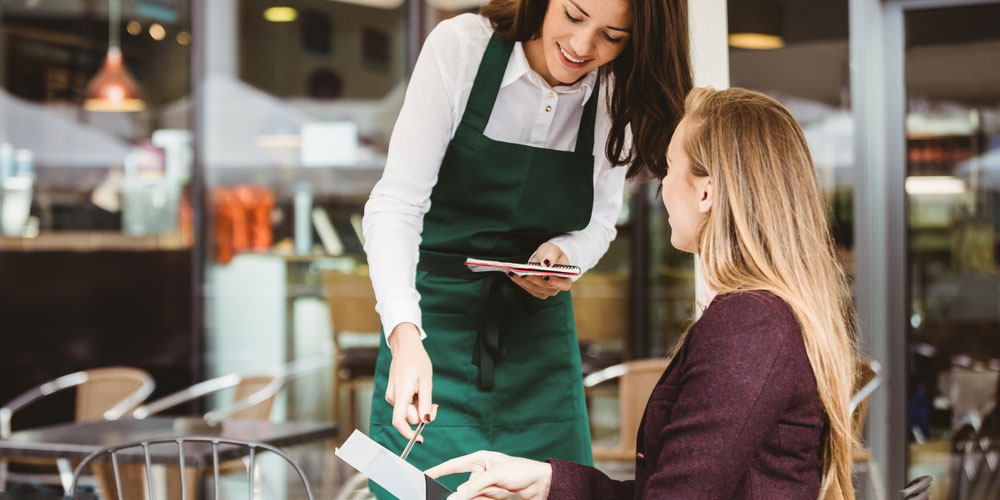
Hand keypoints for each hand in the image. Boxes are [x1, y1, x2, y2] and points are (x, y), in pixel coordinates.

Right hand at [385, 322, 437, 440]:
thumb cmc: (417, 361)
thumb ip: (425, 403)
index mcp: (401, 393)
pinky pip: (404, 406)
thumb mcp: (427, 381)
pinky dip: (413, 403)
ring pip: (407, 412)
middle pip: (408, 417)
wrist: (405, 347)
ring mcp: (391, 395)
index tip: (419, 439)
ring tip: (423, 391)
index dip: (408, 433)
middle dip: (422, 415)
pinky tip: (417, 390)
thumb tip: (426, 421)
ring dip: (418, 408)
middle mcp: (392, 396)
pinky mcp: (392, 394)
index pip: (399, 420)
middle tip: (434, 405)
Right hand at [426, 451, 551, 499]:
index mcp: (479, 460)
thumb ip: (475, 486)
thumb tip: (456, 496)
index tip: (424, 476)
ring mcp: (486, 487)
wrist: (542, 485)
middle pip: (461, 488)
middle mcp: (480, 473)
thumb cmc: (522, 471)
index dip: (438, 471)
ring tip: (494, 493)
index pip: (453, 465)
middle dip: (461, 495)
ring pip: (470, 498)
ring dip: (472, 499)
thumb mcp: (496, 476)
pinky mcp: (492, 498)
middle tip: (468, 494)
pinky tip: (485, 498)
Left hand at [508, 242, 572, 298]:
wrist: (544, 257)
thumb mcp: (553, 250)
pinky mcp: (536, 291)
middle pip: (546, 287)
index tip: (546, 276)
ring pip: (535, 289)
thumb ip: (551, 256)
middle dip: (534, 279)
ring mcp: (546, 291)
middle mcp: (557, 288)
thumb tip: (546, 263)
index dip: (555, 282)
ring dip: (523, 281)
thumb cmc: (552, 254)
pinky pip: (528, 289)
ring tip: (513, 272)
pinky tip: (512, 274)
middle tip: (524, 272)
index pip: (564, 285)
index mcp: (566, 279)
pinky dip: (520, 282)